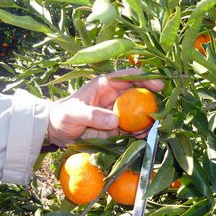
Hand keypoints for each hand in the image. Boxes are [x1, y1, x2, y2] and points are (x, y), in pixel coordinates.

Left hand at [46, 69, 163, 146]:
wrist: (55, 131)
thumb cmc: (62, 115)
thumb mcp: (75, 113)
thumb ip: (94, 115)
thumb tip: (116, 120)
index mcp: (105, 85)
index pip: (128, 76)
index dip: (145, 78)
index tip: (158, 84)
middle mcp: (114, 96)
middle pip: (139, 94)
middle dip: (151, 101)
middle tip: (160, 112)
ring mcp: (117, 112)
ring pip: (138, 113)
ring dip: (147, 120)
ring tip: (153, 128)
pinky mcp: (116, 128)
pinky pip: (132, 129)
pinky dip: (140, 133)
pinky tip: (144, 138)